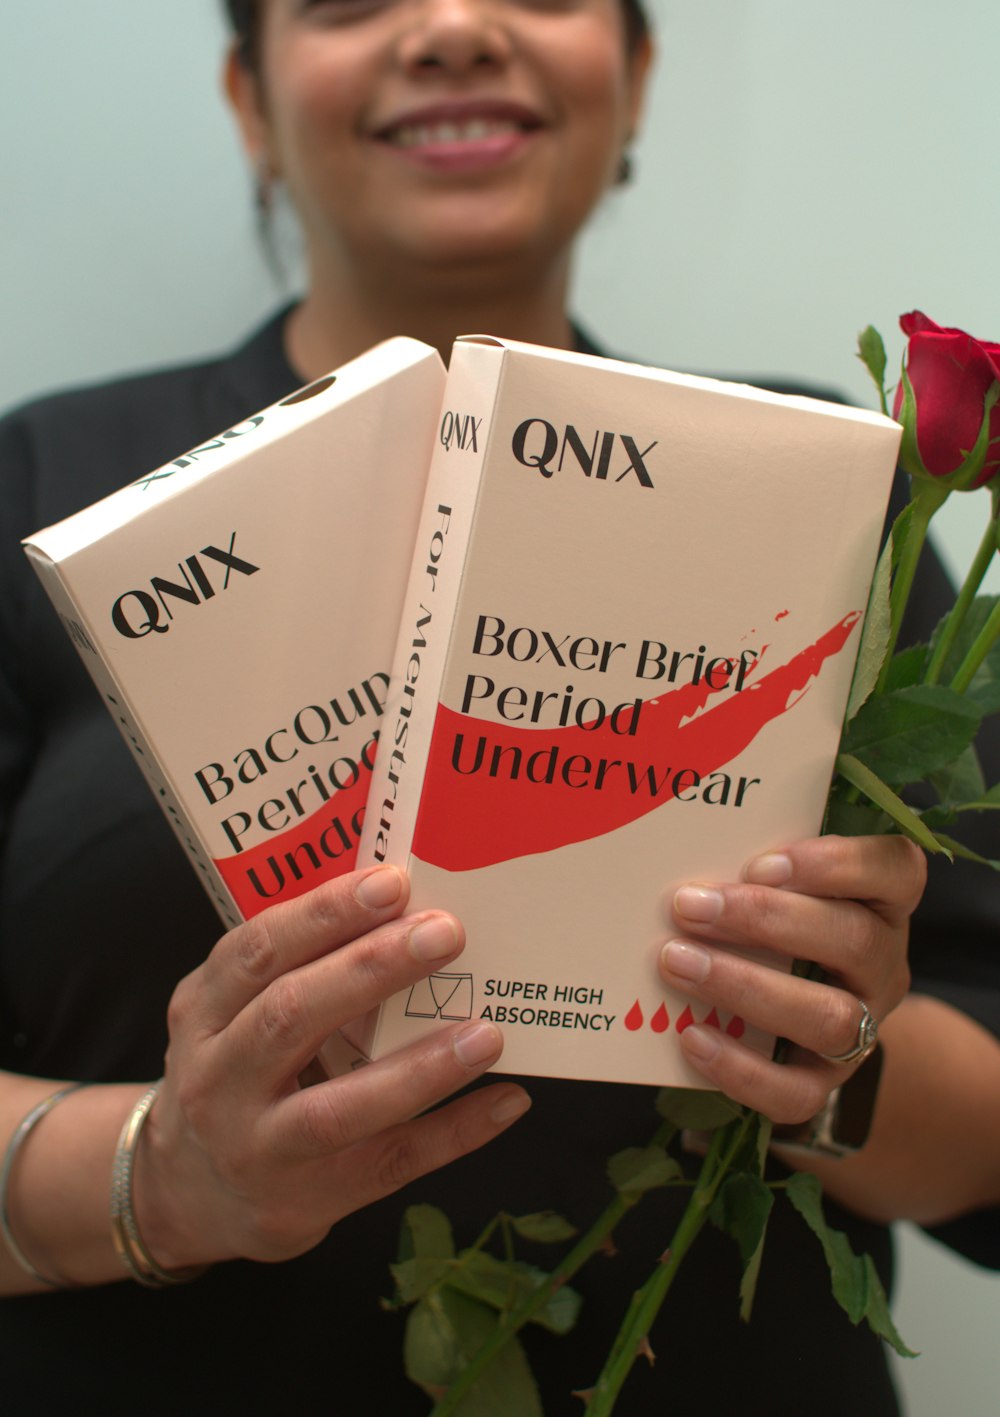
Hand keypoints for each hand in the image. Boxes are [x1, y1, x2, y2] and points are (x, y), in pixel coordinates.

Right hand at [136, 866, 528, 1269]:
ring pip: (337, 1109)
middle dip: (370, 969)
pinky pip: (389, 1164)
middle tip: (445, 934)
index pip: (257, 951)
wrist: (187, 1194)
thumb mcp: (233, 1014)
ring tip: (487, 1034)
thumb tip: (404, 911)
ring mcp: (258, 1148)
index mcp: (202, 1011)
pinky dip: (452, 1132)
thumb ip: (295, 969)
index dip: (323, 914)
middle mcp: (218, 1079)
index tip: (391, 883)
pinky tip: (505, 1100)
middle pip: (291, 1016)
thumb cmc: (235, 1073)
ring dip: (419, 1068)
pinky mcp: (304, 1201)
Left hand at [658, 835, 924, 1123]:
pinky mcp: (825, 1084)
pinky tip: (691, 1036)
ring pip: (830, 1017)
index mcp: (883, 903)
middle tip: (690, 906)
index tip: (760, 862)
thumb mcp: (782, 892)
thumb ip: (755, 875)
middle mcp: (883, 967)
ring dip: (746, 986)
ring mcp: (863, 1031)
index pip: (897, 870)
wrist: (800, 1025)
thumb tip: (681, 859)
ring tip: (677, 962)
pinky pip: (796, 1092)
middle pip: (855, 940)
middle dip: (766, 919)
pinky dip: (740, 1067)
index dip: (835, 863)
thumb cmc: (778, 929)